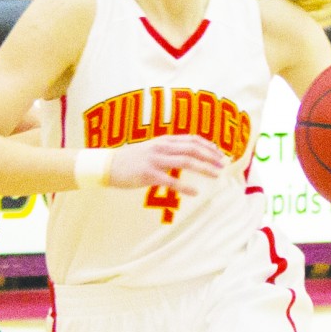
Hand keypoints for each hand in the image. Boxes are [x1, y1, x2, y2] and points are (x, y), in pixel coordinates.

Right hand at [107, 135, 226, 191]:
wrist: (106, 165)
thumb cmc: (129, 160)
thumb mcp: (150, 149)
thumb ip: (167, 150)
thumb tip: (185, 155)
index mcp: (163, 140)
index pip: (191, 139)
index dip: (208, 145)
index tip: (220, 153)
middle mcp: (161, 147)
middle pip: (193, 148)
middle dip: (211, 156)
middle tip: (223, 164)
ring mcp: (155, 160)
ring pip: (186, 161)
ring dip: (204, 168)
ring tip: (216, 175)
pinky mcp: (148, 174)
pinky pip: (171, 181)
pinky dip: (185, 187)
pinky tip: (195, 192)